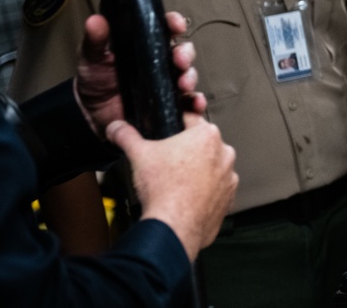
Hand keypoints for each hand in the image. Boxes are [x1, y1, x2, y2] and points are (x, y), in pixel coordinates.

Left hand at [75, 12, 202, 135]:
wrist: (91, 115)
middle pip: (183, 52)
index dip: (174, 24)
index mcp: (145, 46)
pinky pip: (189, 103)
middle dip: (186, 54)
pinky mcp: (170, 105)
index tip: (176, 25)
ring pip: (189, 76)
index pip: (165, 29)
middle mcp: (160, 63)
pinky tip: (195, 103)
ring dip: (190, 78)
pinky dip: (196, 103)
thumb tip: (95, 21)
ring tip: (183, 84)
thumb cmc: (95, 81)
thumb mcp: (92, 57)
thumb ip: (95, 40)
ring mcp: (166, 84)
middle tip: (180, 60)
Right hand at [106, 112, 237, 260]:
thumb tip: (116, 128)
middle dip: (186, 151)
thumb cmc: (163, 189)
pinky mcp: (229, 198)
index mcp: (207, 135)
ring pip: (211, 168)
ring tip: (176, 182)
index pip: (191, 120)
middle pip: (202, 145)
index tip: (167, 134)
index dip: (175, 126)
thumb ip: (126, 136)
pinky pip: (216, 190)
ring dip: (198, 172)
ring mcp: (229, 177)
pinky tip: (187, 198)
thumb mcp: (138, 154)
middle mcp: (224, 154)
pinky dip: (204, 193)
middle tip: (168, 163)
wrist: (174, 226)